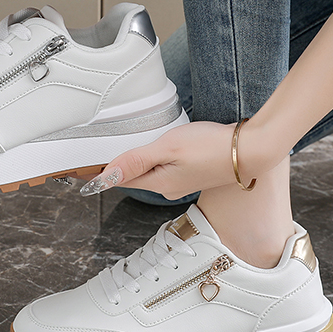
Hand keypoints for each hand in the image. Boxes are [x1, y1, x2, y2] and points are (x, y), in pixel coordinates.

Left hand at [83, 121, 240, 199]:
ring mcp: (181, 181)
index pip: (118, 179)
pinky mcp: (193, 173)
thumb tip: (106, 175)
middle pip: (133, 175)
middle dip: (117, 164)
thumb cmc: (211, 146)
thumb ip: (136, 160)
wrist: (252, 149)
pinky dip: (156, 157)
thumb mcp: (168, 147)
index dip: (99, 171)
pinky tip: (159, 146)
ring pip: (150, 170)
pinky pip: (165, 167)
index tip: (80, 167)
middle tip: (98, 149)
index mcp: (158, 183)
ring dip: (137, 160)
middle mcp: (167, 187)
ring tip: (125, 144)